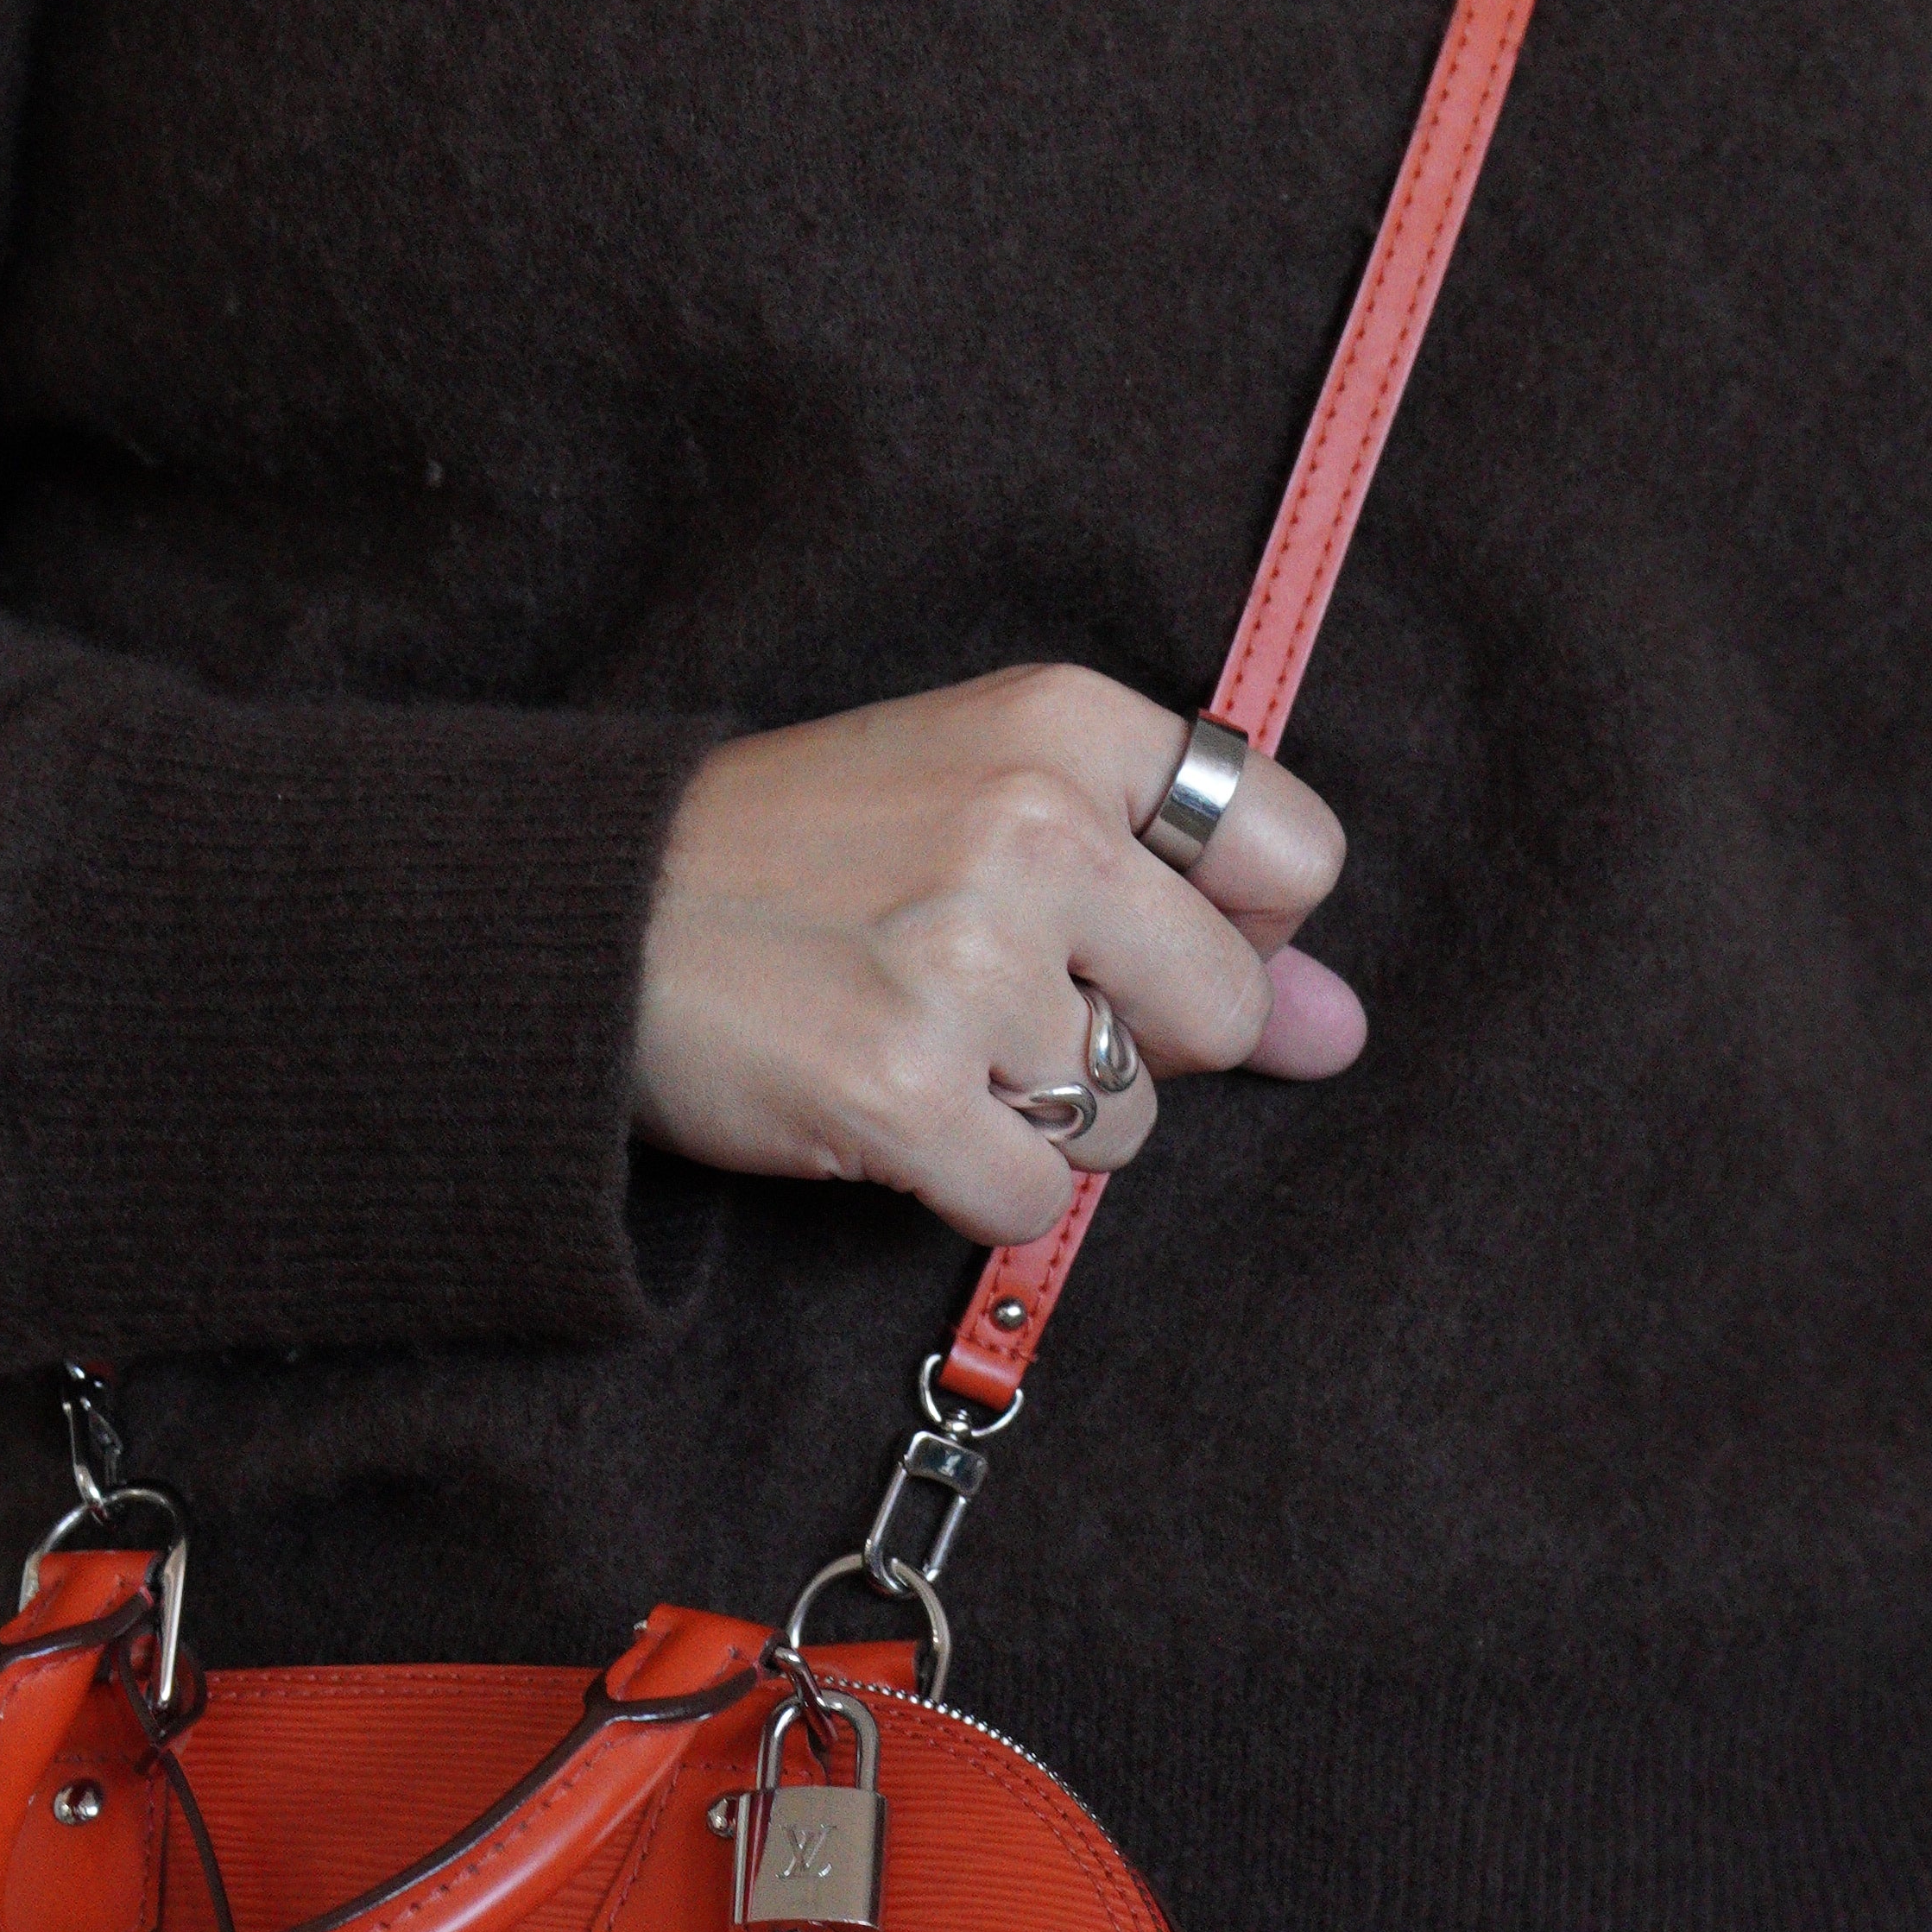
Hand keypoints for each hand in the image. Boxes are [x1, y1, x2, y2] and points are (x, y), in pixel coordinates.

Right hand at [632, 663, 1362, 1247]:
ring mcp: (969, 967)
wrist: (588, 921)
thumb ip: (1186, 904)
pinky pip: (1032, 1203)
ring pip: (1125, 1122)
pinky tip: (892, 1114)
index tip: (1130, 936)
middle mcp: (1034, 829)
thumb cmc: (796, 857)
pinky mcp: (905, 1094)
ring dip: (1036, 1118)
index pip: (1292, 857)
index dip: (1231, 928)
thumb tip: (1343, 1034)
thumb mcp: (989, 801)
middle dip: (1133, 1039)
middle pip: (1224, 1008)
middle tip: (997, 1001)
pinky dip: (969, 1188)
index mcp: (1066, 727)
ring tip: (919, 1041)